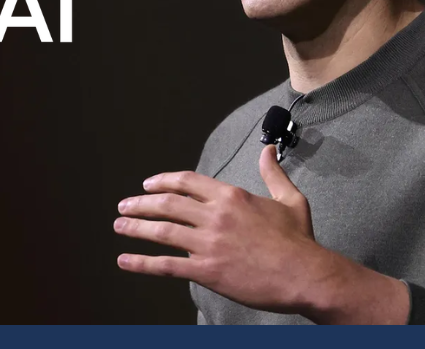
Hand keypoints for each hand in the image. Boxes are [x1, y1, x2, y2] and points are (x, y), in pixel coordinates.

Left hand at [112, 144, 334, 314]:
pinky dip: (142, 263)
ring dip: (136, 227)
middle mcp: (215, 215)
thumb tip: (268, 150)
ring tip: (119, 226)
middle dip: (141, 203)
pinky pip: (167, 265)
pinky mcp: (207, 270)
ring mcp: (209, 243)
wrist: (305, 274)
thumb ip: (273, 173)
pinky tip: (125, 261)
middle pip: (168, 204)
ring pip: (162, 231)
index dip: (163, 181)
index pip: (187, 181)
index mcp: (231, 196)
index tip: (149, 184)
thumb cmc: (299, 240)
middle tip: (124, 205)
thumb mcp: (290, 199)